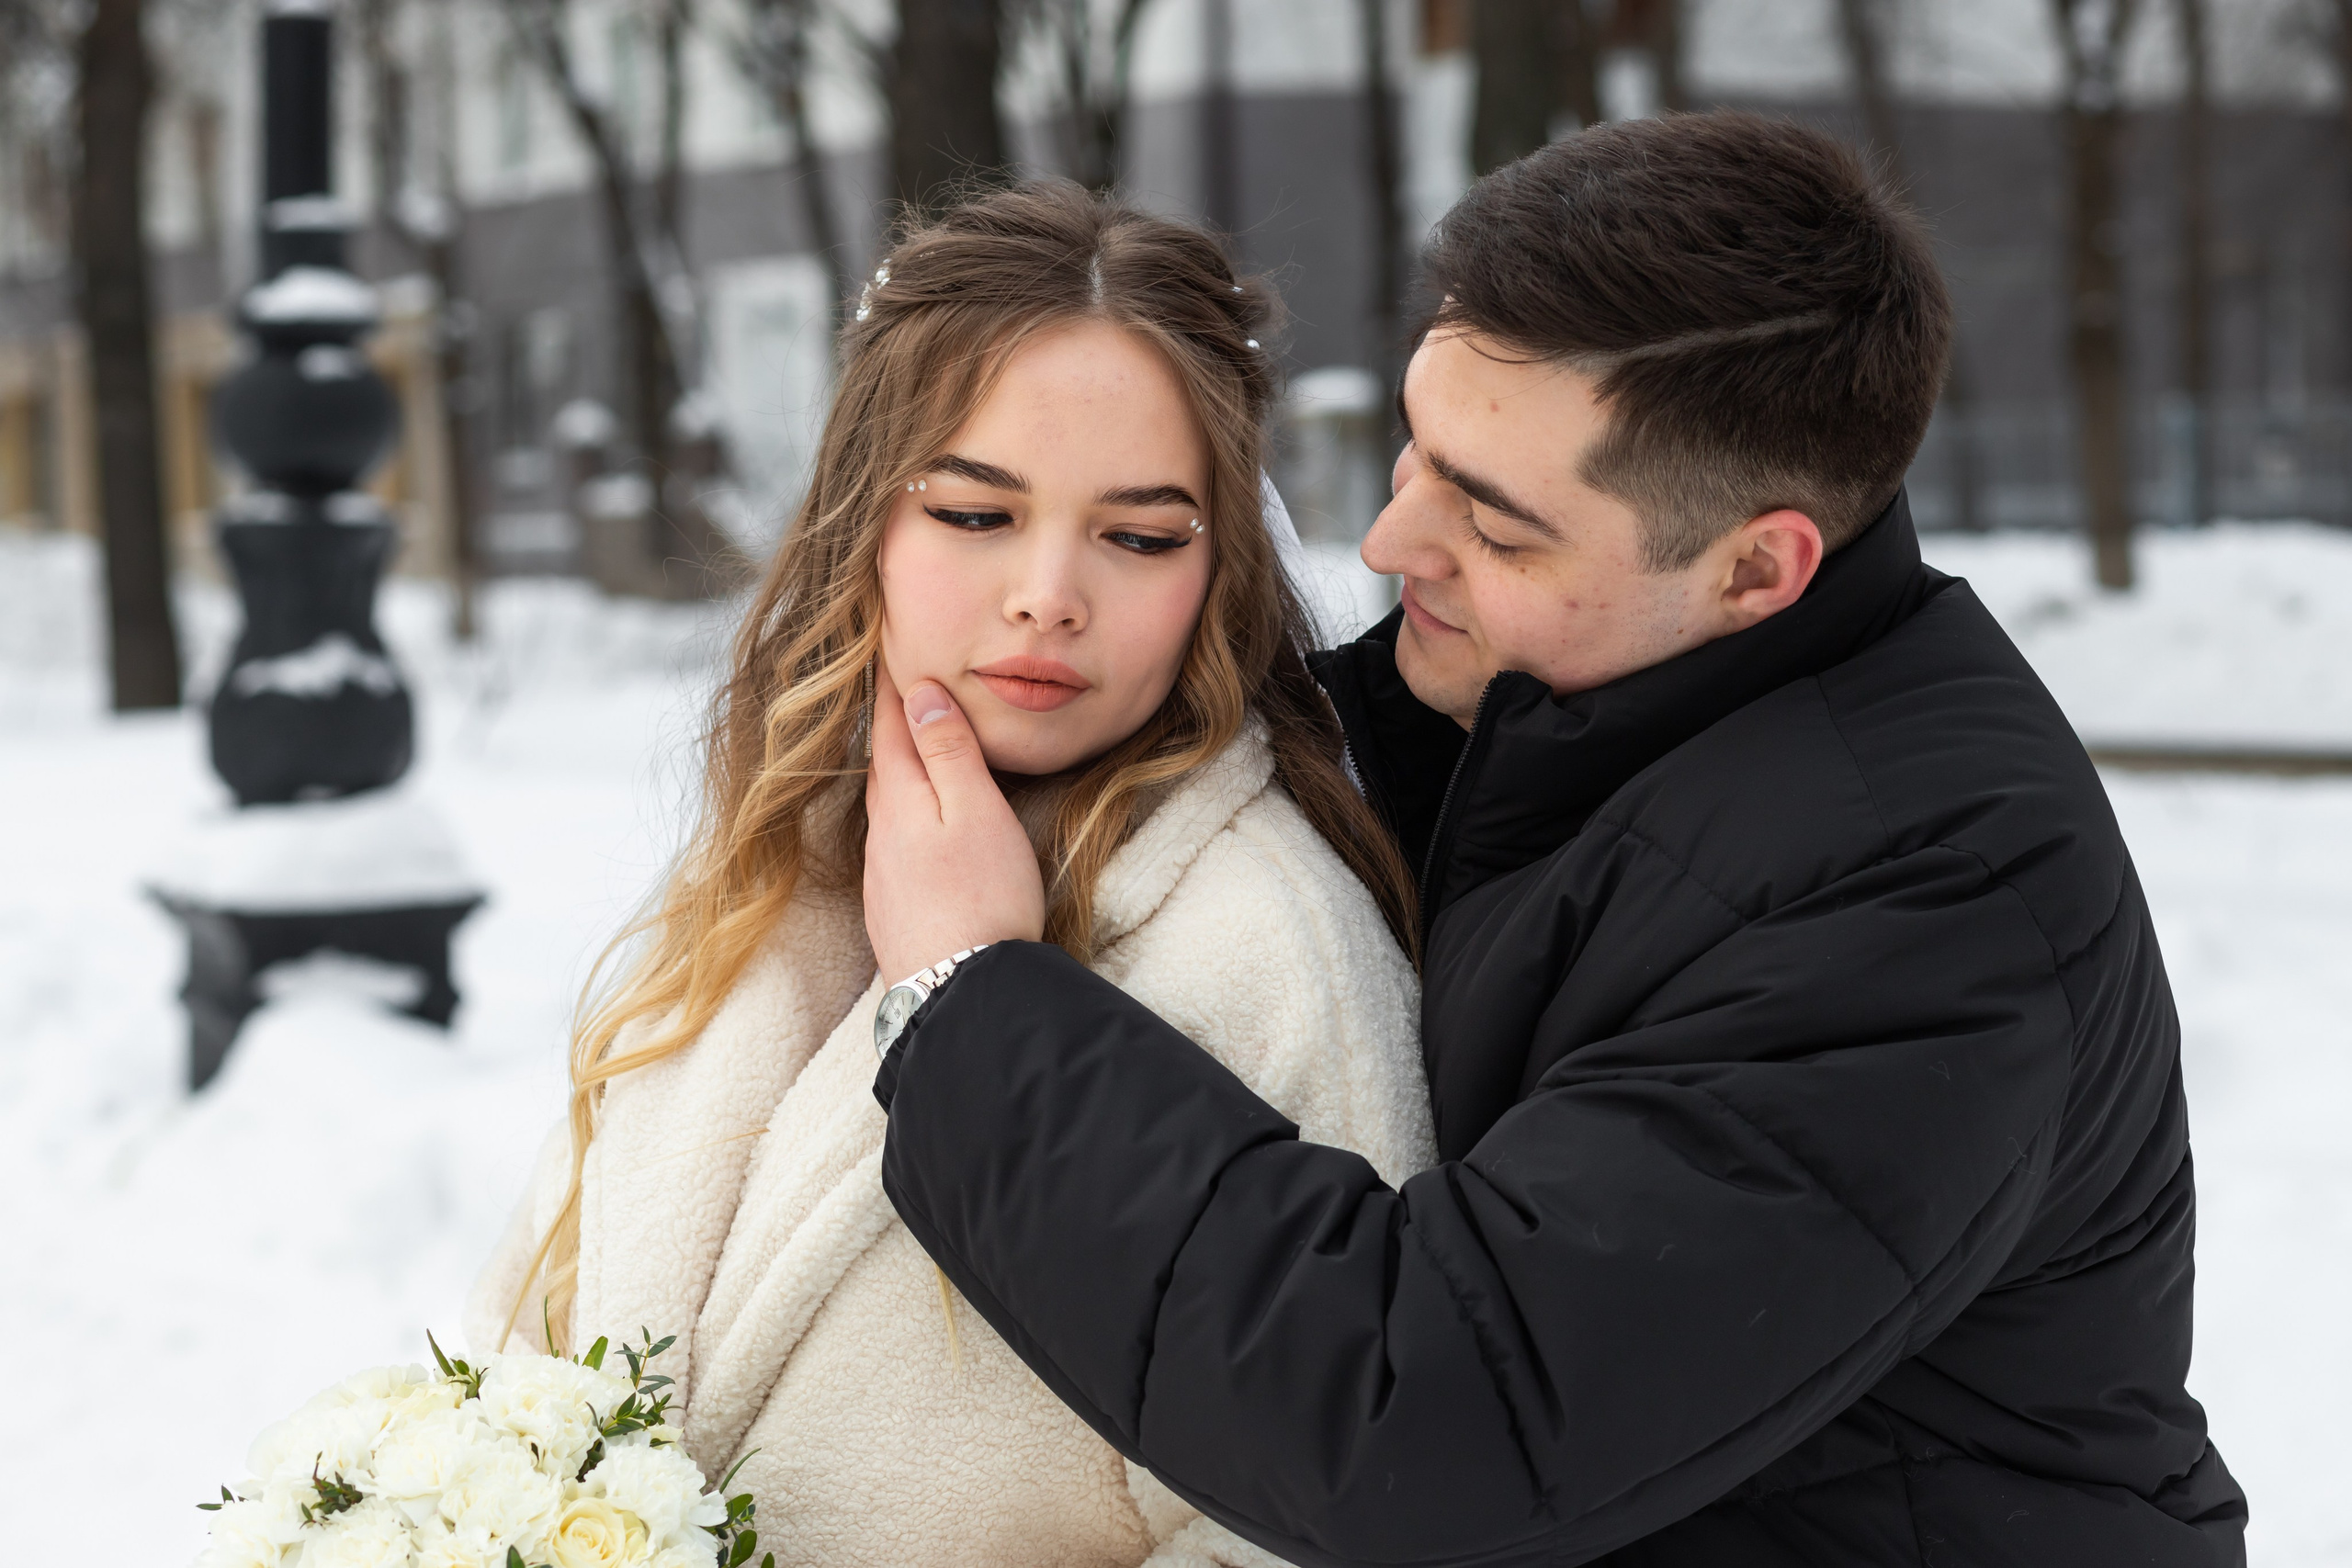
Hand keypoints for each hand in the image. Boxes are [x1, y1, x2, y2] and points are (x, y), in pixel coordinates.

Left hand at [863, 664, 1045, 982]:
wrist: (962, 993)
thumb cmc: (983, 897)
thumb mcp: (976, 811)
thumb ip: (949, 752)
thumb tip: (920, 694)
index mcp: (900, 802)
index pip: (891, 729)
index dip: (893, 689)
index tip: (890, 651)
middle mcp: (880, 836)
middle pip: (882, 767)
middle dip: (890, 728)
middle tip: (897, 693)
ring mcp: (881, 878)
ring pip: (885, 810)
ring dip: (896, 777)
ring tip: (910, 755)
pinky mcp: (892, 913)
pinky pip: (891, 848)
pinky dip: (902, 822)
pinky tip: (916, 834)